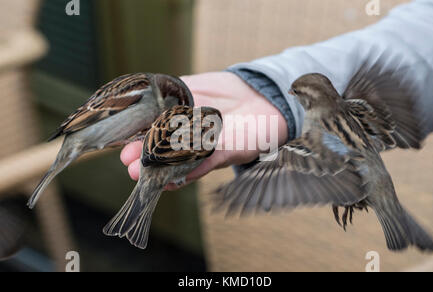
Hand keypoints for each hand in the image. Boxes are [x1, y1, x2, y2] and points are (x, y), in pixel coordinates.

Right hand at [120, 72, 287, 188]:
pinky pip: (205, 164)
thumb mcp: (195, 84)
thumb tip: (148, 100)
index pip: (154, 131)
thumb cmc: (228, 90)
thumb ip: (175, 93)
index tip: (121, 144)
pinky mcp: (224, 154)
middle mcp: (190, 138)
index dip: (138, 138)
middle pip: (164, 149)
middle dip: (145, 157)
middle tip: (128, 164)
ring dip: (161, 169)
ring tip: (142, 175)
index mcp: (180, 121)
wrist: (263, 97)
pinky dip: (189, 172)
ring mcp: (205, 148)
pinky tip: (172, 180)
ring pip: (179, 161)